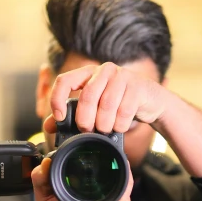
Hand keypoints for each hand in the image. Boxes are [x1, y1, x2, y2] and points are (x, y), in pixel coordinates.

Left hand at [43, 62, 168, 134]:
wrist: (151, 101)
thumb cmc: (119, 104)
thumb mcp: (95, 108)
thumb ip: (73, 115)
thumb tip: (50, 125)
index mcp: (88, 73)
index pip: (65, 80)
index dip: (58, 99)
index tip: (60, 118)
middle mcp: (104, 70)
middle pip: (88, 96)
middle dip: (86, 119)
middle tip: (88, 130)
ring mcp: (122, 76)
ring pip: (107, 105)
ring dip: (105, 124)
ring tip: (106, 129)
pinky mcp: (137, 86)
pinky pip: (124, 111)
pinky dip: (120, 125)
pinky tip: (120, 126)